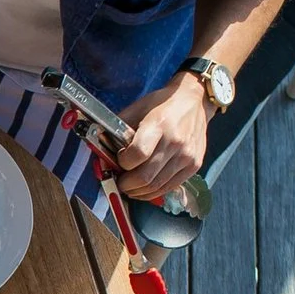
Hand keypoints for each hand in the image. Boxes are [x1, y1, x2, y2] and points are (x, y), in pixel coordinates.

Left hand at [115, 74, 210, 201]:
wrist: (194, 101)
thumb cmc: (162, 105)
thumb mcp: (136, 110)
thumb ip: (117, 131)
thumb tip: (100, 152)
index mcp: (158, 125)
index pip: (137, 155)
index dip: (123, 163)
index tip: (119, 161)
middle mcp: (175, 142)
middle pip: (145, 177)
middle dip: (126, 185)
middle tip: (120, 182)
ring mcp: (186, 155)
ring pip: (156, 186)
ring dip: (137, 192)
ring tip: (129, 186)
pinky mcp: (194, 164)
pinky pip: (169, 187)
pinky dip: (153, 192)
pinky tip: (144, 188)